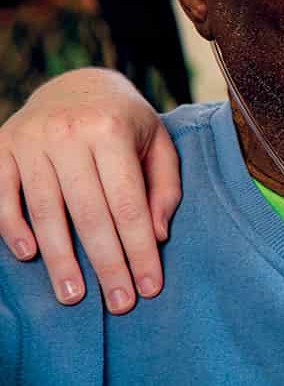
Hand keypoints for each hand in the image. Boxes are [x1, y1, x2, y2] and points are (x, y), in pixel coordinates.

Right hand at [0, 67, 179, 313]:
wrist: (77, 83)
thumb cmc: (125, 122)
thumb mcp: (157, 142)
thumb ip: (163, 187)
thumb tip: (156, 235)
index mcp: (112, 129)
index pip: (128, 203)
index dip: (138, 249)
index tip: (148, 287)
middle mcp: (69, 133)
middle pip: (89, 213)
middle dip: (106, 264)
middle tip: (118, 304)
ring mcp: (31, 140)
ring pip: (46, 212)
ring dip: (59, 260)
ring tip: (74, 296)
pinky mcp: (3, 148)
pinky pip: (4, 197)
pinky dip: (14, 228)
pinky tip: (30, 256)